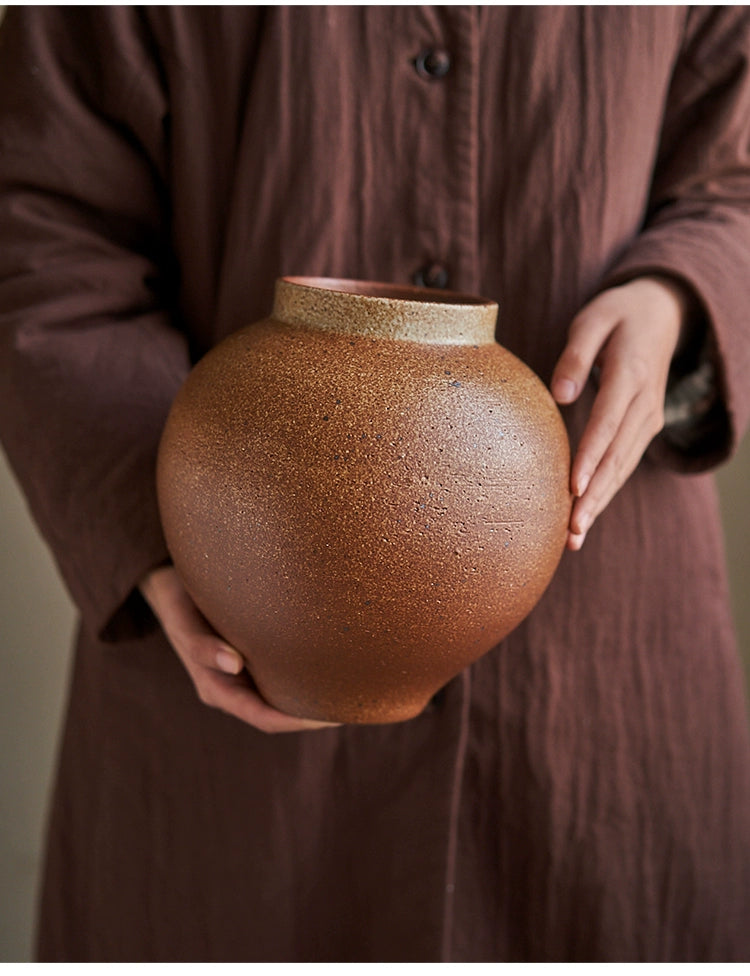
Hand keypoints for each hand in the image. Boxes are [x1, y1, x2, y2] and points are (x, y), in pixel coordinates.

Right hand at [140, 564, 339, 732]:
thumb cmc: (178, 601)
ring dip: (313, 694)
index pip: (264, 718)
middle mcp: (234, 685)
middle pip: (280, 712)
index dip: (297, 722)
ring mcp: (244, 671)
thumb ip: (202, 645)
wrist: (169, 581)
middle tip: (355, 704)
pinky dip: (305, 670)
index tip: (330, 717)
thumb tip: (233, 664)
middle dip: (315, 714)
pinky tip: (332, 660)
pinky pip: (283, 669)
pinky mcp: (254, 652)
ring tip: (352, 687)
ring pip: (284, 692)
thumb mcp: (184, 622)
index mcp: (216, 689)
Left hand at [551, 275, 696, 549]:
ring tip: (574, 537)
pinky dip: (606, 492)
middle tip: (571, 532)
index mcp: (631, 375)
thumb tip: (561, 394)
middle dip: (594, 497)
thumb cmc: (617, 315)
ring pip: (623, 468)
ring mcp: (648, 420)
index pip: (608, 423)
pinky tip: (584, 517)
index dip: (590, 458)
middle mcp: (645, 404)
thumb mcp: (594, 318)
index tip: (572, 489)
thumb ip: (576, 353)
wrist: (661, 314)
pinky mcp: (643, 429)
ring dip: (599, 503)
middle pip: (617, 457)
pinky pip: (623, 464)